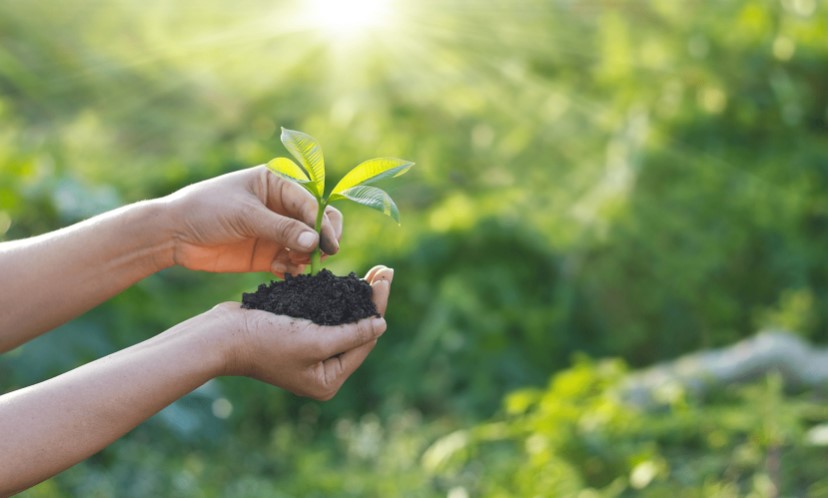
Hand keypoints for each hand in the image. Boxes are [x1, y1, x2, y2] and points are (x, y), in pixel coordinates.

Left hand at [163, 166, 342, 276]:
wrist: (173, 234)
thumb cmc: (206, 209)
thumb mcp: (245, 215)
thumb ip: (281, 229)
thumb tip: (315, 242)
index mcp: (278, 184)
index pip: (312, 204)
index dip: (324, 225)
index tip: (329, 245)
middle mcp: (281, 207)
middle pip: (318, 224)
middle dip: (321, 241)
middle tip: (318, 257)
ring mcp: (276, 231)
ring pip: (308, 246)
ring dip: (307, 258)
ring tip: (295, 265)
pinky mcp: (268, 254)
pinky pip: (291, 263)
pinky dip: (293, 270)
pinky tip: (284, 273)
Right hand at [213, 265, 393, 399]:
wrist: (220, 335)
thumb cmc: (264, 341)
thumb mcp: (313, 341)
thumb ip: (350, 335)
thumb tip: (382, 325)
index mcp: (328, 380)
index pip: (365, 341)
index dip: (378, 308)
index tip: (386, 278)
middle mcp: (321, 369)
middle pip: (357, 330)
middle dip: (371, 300)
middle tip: (385, 269)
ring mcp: (309, 352)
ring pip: (343, 320)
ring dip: (357, 295)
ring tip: (374, 272)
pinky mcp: (298, 334)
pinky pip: (325, 314)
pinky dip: (336, 297)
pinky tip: (348, 279)